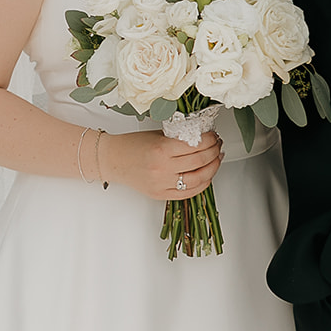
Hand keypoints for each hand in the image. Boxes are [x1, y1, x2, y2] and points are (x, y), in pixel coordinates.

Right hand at [100, 128, 222, 200]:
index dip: (210, 140)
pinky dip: (202, 184)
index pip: (196, 145)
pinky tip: (207, 175)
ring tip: (216, 159)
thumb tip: (203, 138)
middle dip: (214, 151)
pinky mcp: (160, 195)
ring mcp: (162, 184)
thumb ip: (179, 138)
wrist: (112, 159)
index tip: (214, 136)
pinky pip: (188, 193)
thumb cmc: (133, 145)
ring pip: (199, 179)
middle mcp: (162, 168)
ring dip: (212, 168)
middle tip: (218, 145)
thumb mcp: (157, 135)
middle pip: (200, 161)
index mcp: (161, 149)